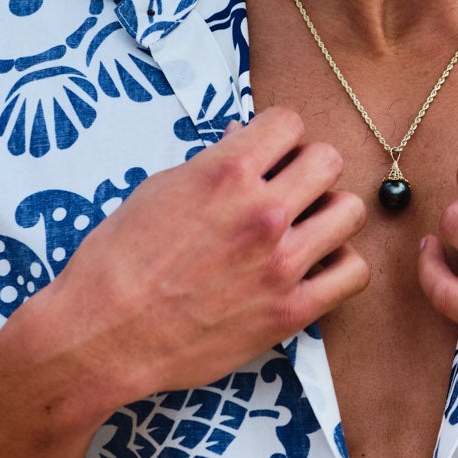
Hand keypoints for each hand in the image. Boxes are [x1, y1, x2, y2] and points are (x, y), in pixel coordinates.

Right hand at [19, 106, 369, 416]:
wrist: (104, 334)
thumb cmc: (117, 261)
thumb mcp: (157, 191)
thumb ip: (211, 164)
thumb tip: (242, 138)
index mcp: (225, 172)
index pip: (290, 122)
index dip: (278, 136)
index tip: (269, 154)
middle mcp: (262, 212)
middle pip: (328, 159)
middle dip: (308, 168)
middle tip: (289, 189)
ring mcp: (281, 263)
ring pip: (350, 211)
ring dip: (329, 213)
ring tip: (306, 228)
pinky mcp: (291, 310)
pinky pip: (354, 274)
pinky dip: (340, 266)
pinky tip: (315, 268)